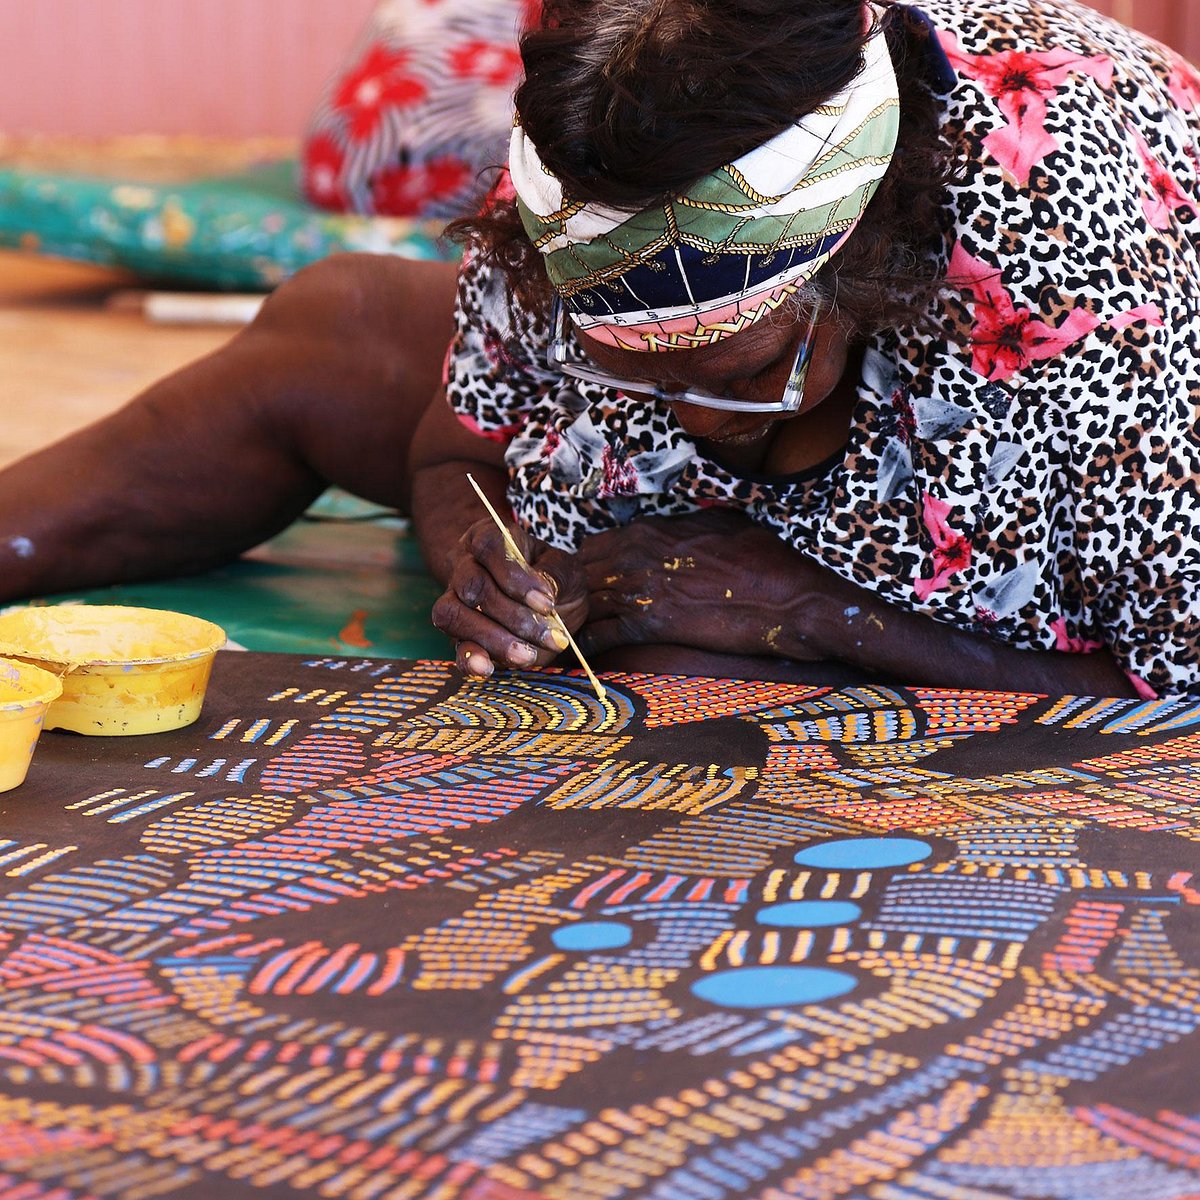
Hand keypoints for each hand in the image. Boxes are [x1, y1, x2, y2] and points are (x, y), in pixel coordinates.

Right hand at [432, 517, 587, 677]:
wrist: (549, 605)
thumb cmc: (555, 578)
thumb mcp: (567, 569)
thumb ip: (556, 575)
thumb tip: (543, 596)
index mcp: (489, 538)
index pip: (488, 547)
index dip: (515, 577)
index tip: (547, 603)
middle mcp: (465, 566)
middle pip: (472, 586)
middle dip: (514, 616)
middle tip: (551, 635)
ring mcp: (457, 601)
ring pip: (454, 615)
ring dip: (494, 638)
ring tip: (527, 654)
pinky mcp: (460, 636)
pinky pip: (453, 646)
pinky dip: (470, 660)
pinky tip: (489, 669)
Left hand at [575, 509, 824, 659]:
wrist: (781, 597)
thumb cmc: (758, 557)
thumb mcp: (715, 523)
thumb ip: (679, 526)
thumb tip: (672, 528)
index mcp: (645, 531)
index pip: (589, 547)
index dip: (585, 567)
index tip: (587, 584)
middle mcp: (632, 557)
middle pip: (577, 576)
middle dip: (572, 595)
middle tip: (571, 613)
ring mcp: (636, 591)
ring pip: (581, 605)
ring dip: (573, 620)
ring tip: (566, 636)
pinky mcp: (646, 626)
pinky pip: (597, 637)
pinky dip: (584, 647)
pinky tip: (580, 655)